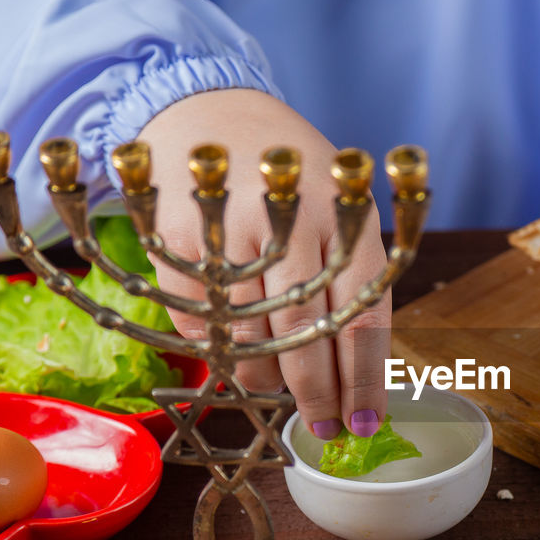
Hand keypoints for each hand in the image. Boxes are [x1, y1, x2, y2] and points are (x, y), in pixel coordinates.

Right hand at [136, 89, 387, 437]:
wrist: (205, 110)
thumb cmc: (289, 176)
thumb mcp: (343, 208)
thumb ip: (350, 279)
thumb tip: (355, 374)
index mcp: (347, 216)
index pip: (362, 318)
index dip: (364, 381)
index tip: (364, 423)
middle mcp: (289, 222)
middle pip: (305, 335)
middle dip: (316, 396)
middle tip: (323, 430)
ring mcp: (227, 231)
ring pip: (250, 338)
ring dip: (267, 380)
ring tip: (280, 391)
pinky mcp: (174, 241)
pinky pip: (200, 325)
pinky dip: (220, 352)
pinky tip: (238, 353)